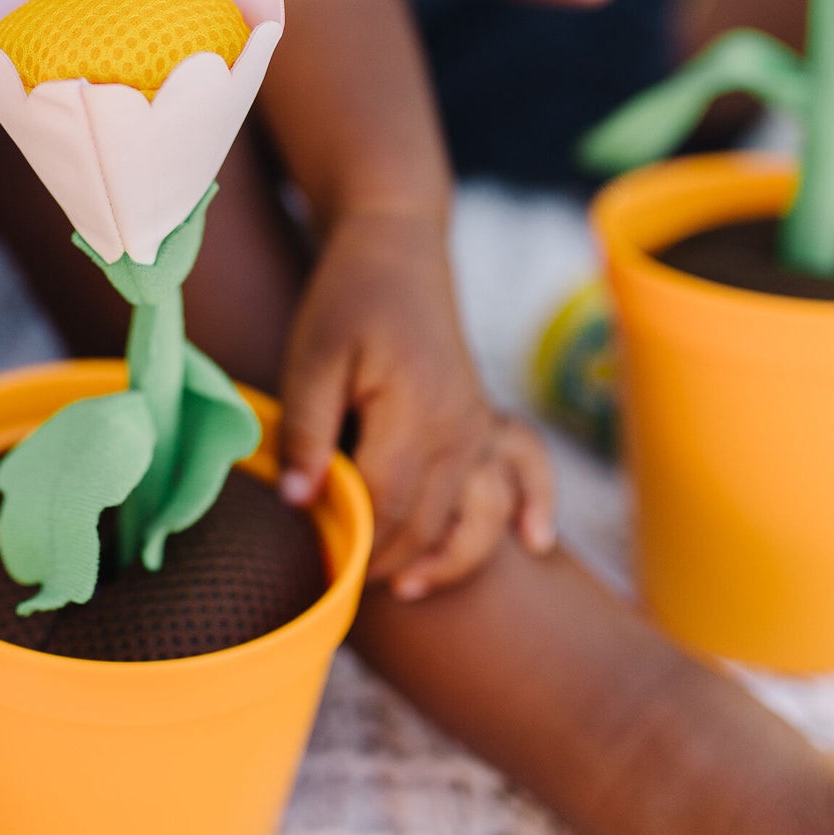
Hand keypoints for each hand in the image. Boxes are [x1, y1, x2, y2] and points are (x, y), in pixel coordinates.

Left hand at [276, 208, 554, 596]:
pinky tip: (534, 542)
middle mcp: (459, 427)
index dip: (356, 545)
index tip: (322, 570)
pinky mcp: (482, 418)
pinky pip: (517, 474)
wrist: (399, 244)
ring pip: (473, 513)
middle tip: (340, 589)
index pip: (388, 505)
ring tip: (406, 591)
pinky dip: (528, 510)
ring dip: (446, 558)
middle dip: (387, 563)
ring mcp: (478, 424)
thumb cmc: (349, 296)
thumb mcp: (312, 354)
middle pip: (428, 521)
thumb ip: (305, 429)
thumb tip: (299, 501)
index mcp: (416, 413)